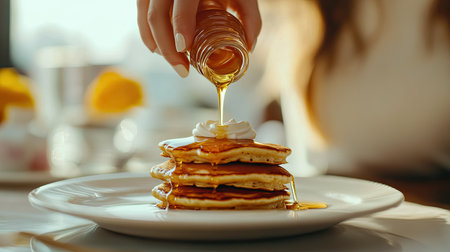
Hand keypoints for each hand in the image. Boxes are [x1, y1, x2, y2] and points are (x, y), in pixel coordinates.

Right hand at [137, 0, 261, 77]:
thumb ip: (250, 17)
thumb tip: (249, 47)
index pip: (182, 2)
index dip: (180, 25)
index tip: (185, 48)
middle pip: (157, 15)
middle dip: (167, 48)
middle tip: (182, 70)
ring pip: (145, 17)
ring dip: (157, 44)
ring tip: (175, 63)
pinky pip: (141, 14)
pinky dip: (148, 35)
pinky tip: (158, 49)